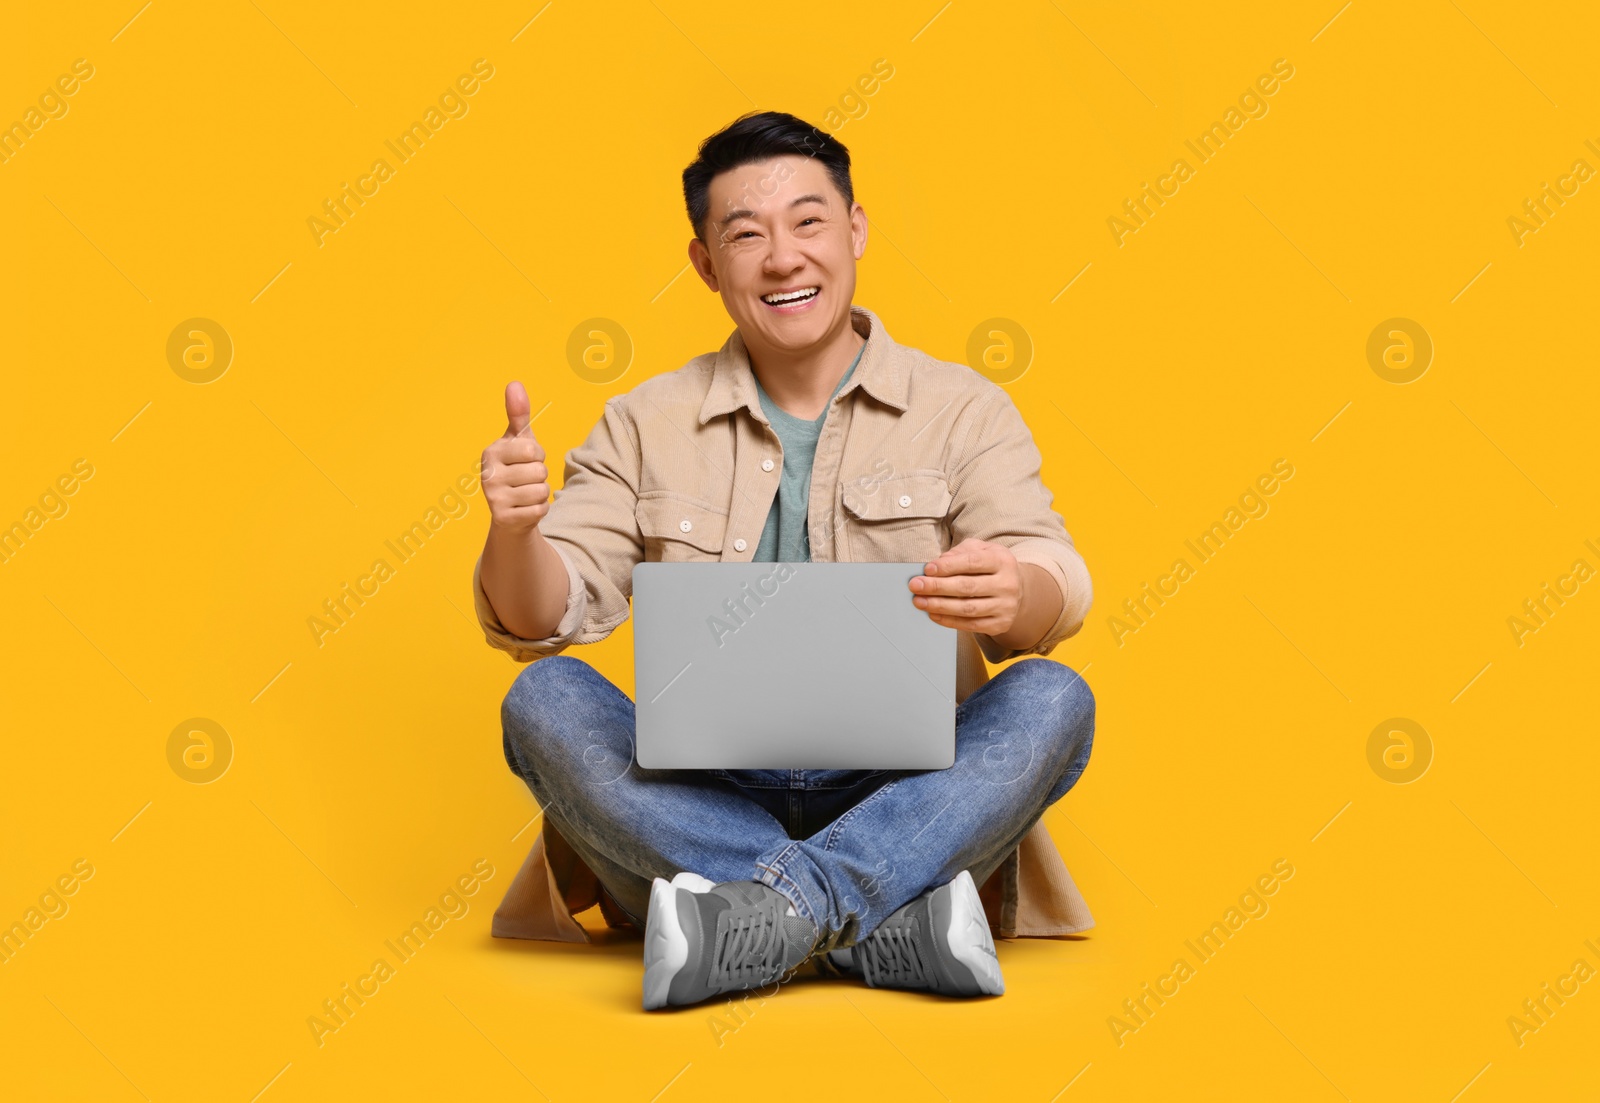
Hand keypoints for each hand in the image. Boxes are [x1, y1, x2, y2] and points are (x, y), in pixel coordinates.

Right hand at [481, 382, 549, 534]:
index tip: (525, 460)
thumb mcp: (519, 441)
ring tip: (525, 493)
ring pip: (541, 491)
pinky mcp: (503, 518)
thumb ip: (518, 414)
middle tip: (526, 480)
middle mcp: (487, 474)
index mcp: (491, 452)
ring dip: (540, 494)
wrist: (510, 512)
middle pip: (539, 471)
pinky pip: (540, 509)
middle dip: (540, 476)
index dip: (538, 456)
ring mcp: (493, 498)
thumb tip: (514, 383)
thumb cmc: (517, 469)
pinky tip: (525, 509)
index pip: (533, 450)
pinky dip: (539, 510)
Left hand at [908, 538, 1023, 635]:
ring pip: (968, 608)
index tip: (927, 569)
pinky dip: (949, 621)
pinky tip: (933, 614)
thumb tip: (939, 562)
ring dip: (939, 606)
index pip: (973, 562)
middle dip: (937, 587)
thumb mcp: (981, 550)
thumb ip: (961, 551)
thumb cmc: (991, 567)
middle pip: (967, 587)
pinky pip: (971, 625)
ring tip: (919, 601)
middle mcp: (1008, 584)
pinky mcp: (1000, 624)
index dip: (948, 566)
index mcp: (1003, 561)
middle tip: (915, 586)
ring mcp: (1005, 606)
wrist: (1017, 590)